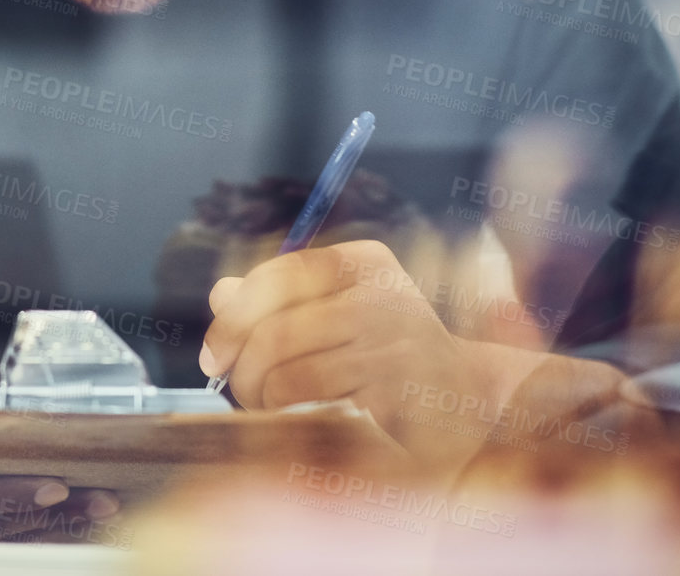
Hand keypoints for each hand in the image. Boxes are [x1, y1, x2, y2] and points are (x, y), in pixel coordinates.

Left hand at [198, 240, 496, 469]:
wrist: (465, 403)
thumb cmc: (389, 359)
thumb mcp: (338, 317)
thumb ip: (281, 304)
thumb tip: (221, 294)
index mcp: (364, 261)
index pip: (280, 273)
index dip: (236, 314)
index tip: (214, 355)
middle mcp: (381, 289)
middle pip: (277, 322)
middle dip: (242, 363)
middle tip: (236, 389)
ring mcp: (391, 334)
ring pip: (286, 359)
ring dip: (258, 391)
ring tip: (262, 406)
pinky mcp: (393, 380)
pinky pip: (309, 390)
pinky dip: (282, 408)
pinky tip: (288, 417)